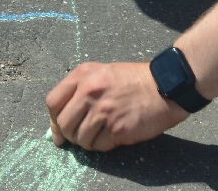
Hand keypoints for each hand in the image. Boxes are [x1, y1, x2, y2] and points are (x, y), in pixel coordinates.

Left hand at [47, 61, 188, 151]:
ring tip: (99, 135)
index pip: (52, 102)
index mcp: (83, 75)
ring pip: (80, 138)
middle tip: (79, 136)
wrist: (164, 86)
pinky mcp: (117, 128)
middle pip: (64, 123)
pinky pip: (99, 145)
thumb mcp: (101, 73)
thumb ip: (78, 91)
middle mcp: (89, 92)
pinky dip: (103, 145)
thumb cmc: (132, 80)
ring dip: (87, 142)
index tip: (58, 129)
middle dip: (69, 135)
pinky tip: (113, 135)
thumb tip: (58, 123)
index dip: (53, 119)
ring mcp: (103, 111)